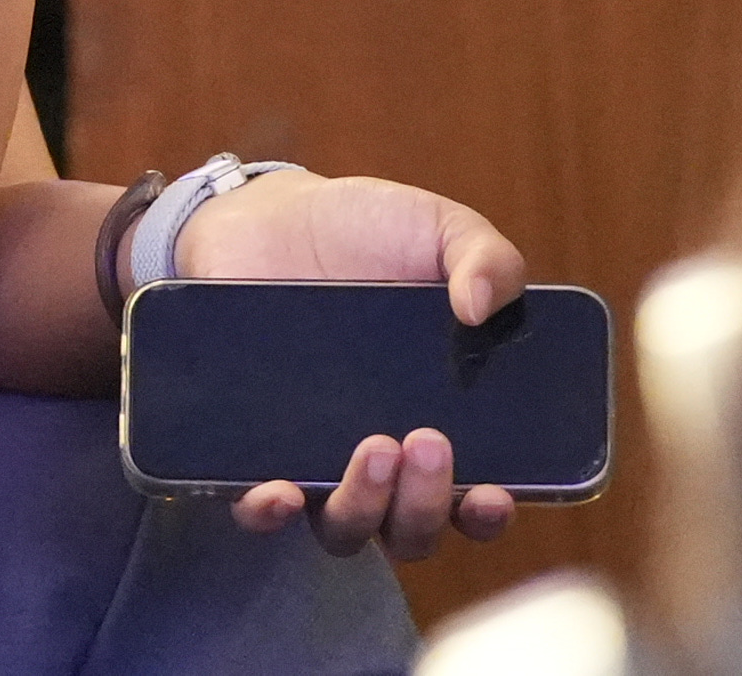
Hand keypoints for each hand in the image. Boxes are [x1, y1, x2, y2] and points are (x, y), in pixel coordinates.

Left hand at [185, 172, 528, 557]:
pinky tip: (278, 491)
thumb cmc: (364, 230)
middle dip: (425, 503)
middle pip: (409, 527)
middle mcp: (379, 457)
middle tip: (425, 439)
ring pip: (343, 528)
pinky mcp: (248, 441)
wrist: (264, 213)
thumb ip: (484, 257)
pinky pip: (254, 506)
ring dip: (363, 508)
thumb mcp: (438, 229)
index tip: (493, 493)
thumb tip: (483, 306)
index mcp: (437, 421)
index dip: (484, 515)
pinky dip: (267, 513)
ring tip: (374, 449)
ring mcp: (312, 452)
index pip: (470, 502)